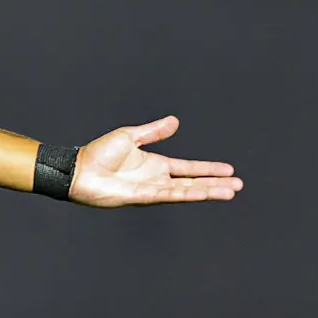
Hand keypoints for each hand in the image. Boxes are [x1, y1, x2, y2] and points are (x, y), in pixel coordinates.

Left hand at [68, 117, 241, 206]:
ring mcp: (151, 189)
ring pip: (186, 191)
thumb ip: (154, 131)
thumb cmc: (98, 153)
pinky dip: (187, 193)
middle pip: (193, 182)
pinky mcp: (143, 196)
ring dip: (209, 191)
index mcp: (155, 165)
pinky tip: (203, 193)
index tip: (229, 170)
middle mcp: (156, 179)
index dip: (208, 169)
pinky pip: (170, 194)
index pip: (188, 168)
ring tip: (230, 192)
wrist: (78, 169)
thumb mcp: (130, 136)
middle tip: (238, 185)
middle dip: (216, 183)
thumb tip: (175, 121)